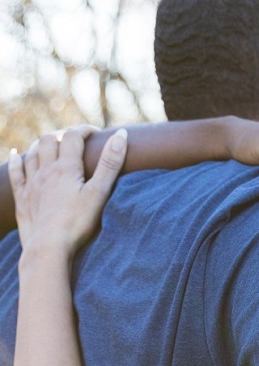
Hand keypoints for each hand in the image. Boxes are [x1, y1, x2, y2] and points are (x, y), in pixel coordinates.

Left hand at [9, 126, 128, 257]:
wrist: (48, 249)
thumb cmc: (77, 223)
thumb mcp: (99, 192)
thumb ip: (110, 163)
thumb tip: (121, 135)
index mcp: (66, 168)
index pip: (73, 137)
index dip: (85, 130)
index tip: (96, 133)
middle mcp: (45, 171)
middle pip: (49, 140)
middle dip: (62, 134)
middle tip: (76, 138)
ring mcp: (31, 184)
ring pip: (32, 154)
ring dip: (42, 144)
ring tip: (52, 143)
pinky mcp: (22, 199)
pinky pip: (15, 173)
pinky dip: (16, 161)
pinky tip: (16, 155)